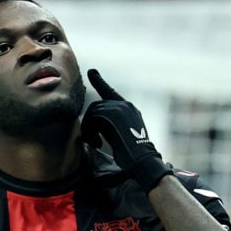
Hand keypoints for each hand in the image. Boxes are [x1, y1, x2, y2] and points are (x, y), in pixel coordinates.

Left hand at [81, 69, 172, 191]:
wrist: (141, 159)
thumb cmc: (131, 154)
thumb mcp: (119, 134)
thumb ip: (109, 124)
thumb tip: (92, 120)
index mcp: (128, 110)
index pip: (110, 92)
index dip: (99, 82)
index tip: (91, 71)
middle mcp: (125, 105)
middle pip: (96, 106)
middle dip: (89, 123)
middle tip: (92, 141)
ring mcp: (120, 107)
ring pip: (93, 111)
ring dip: (89, 129)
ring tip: (95, 143)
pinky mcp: (114, 112)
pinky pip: (92, 116)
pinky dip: (90, 131)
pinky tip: (97, 143)